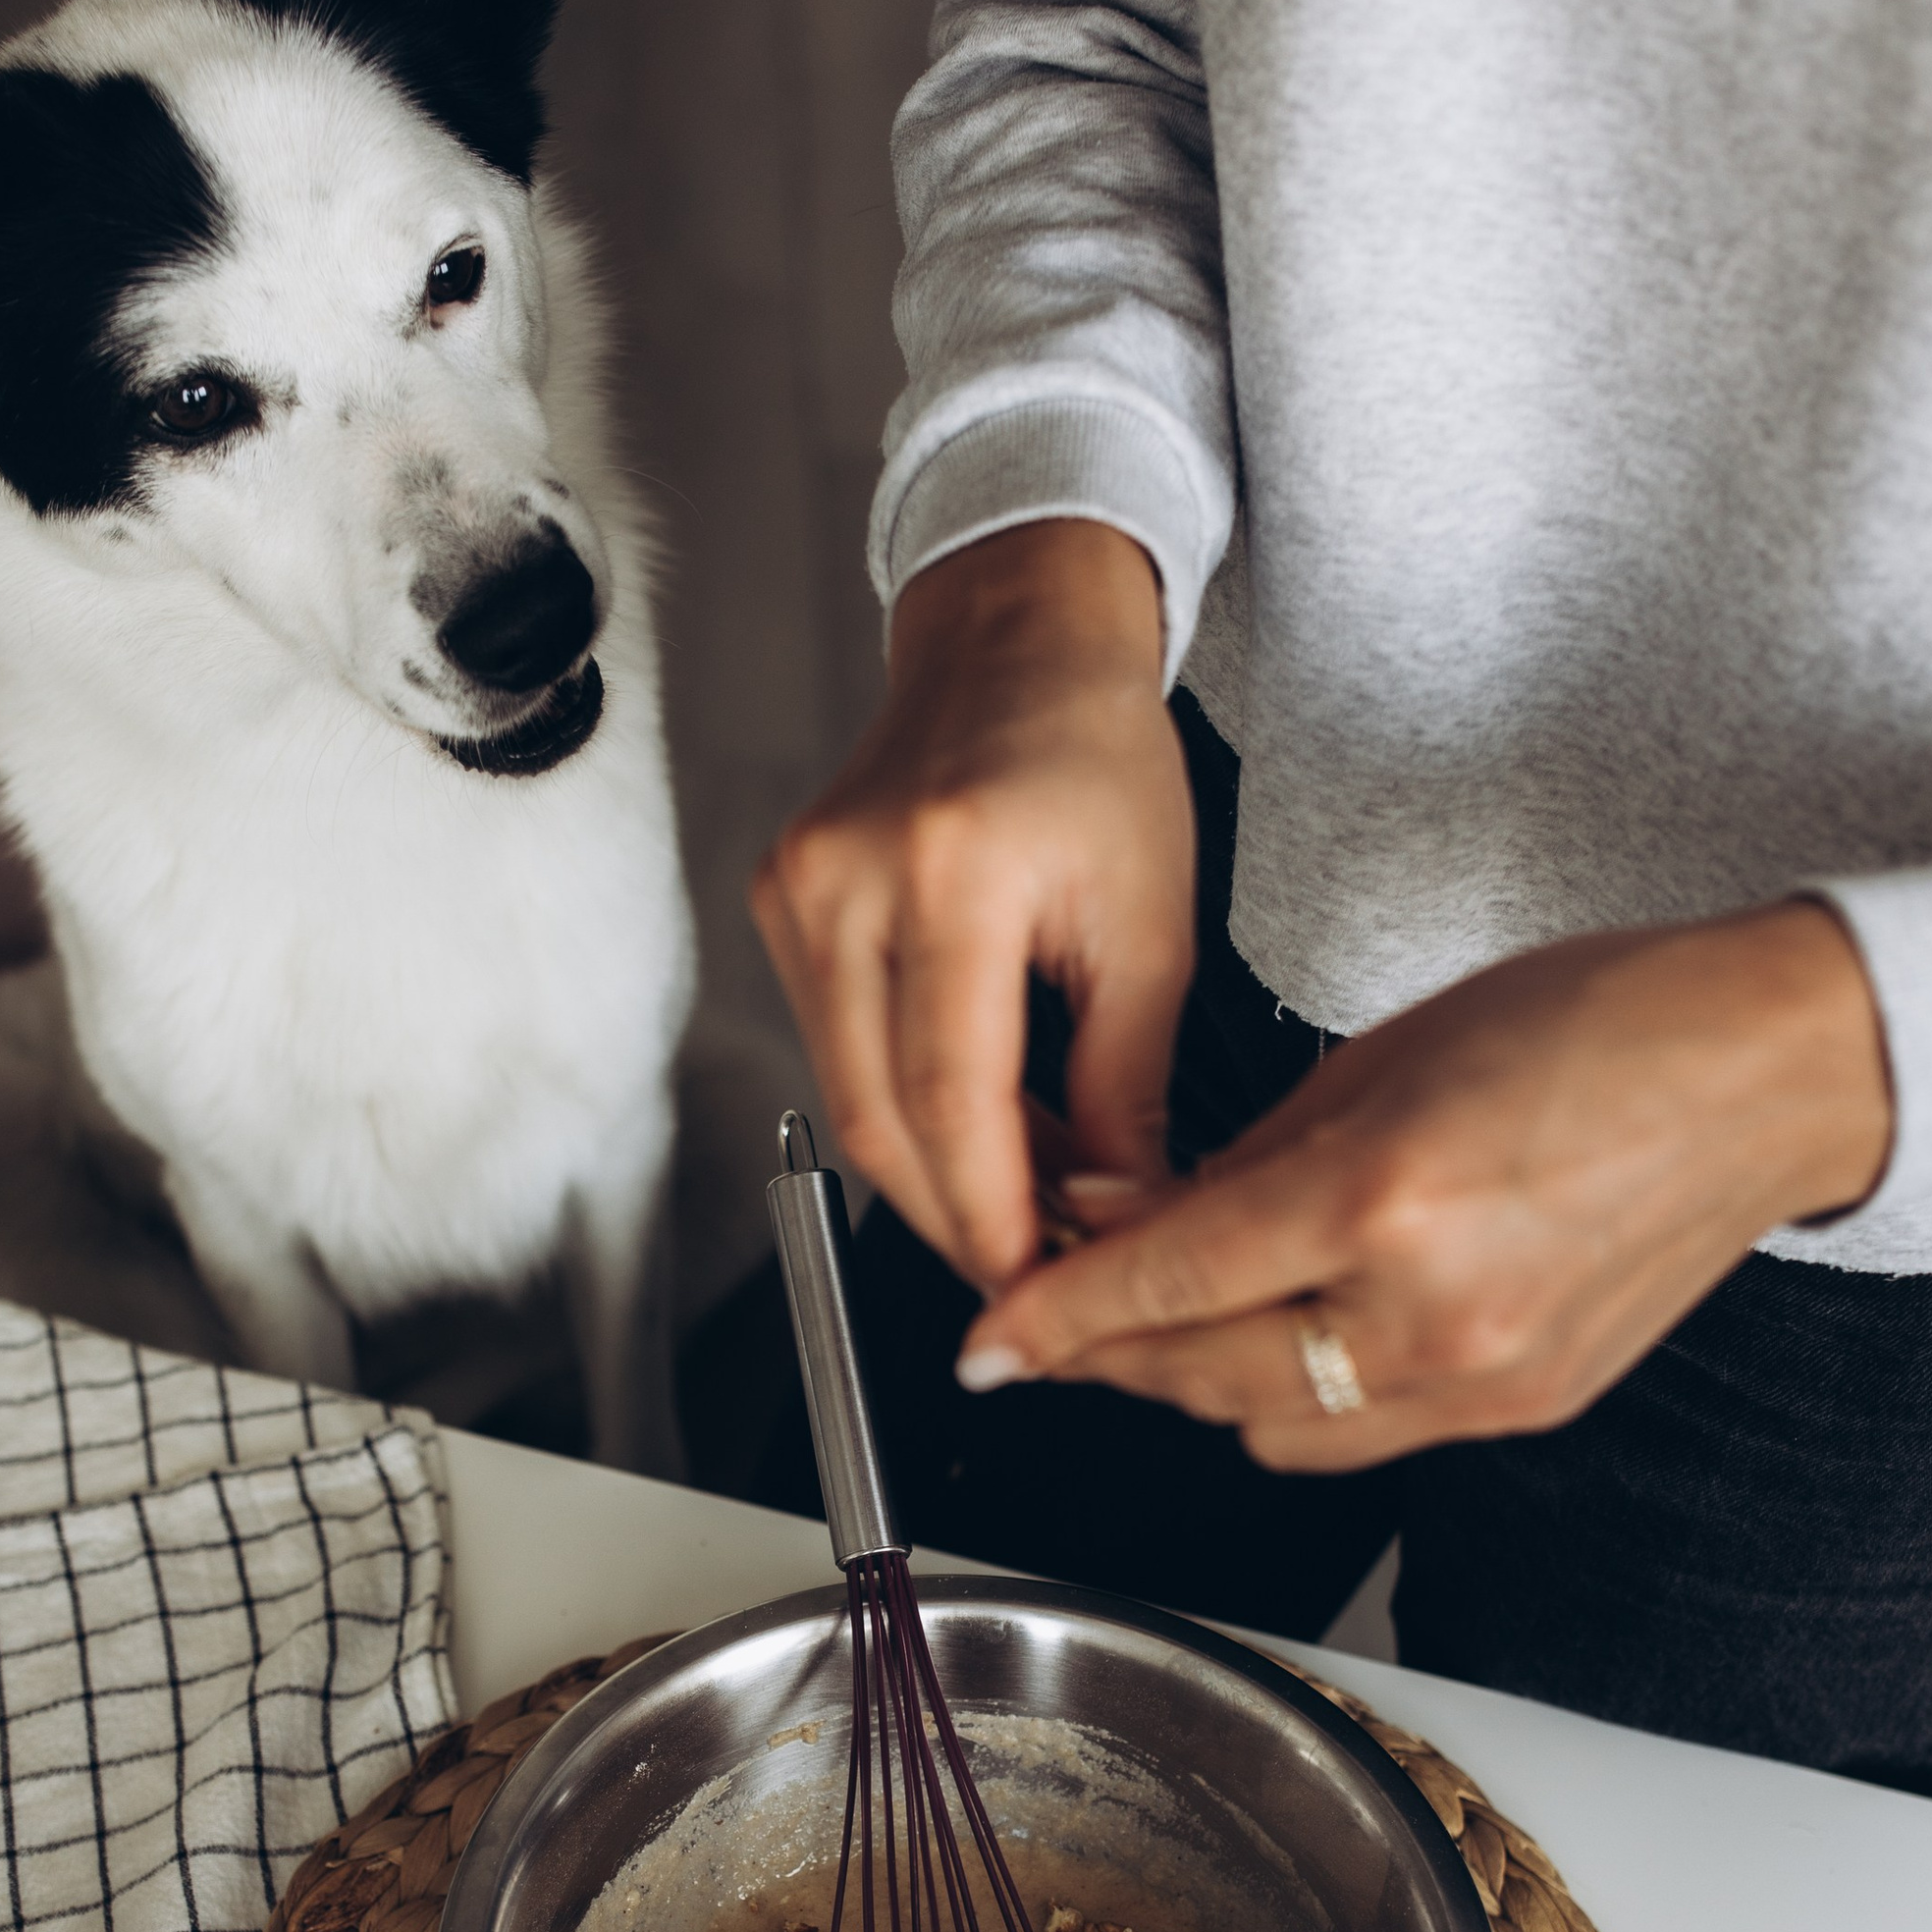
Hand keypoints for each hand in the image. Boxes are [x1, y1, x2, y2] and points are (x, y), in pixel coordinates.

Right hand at [753, 519, 1193, 1293]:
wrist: (1016, 648)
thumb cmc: (1093, 755)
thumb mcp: (1150, 927)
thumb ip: (1127, 1085)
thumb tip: (1116, 1213)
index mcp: (949, 871)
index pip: (950, 1098)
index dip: (987, 1214)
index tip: (1032, 1283)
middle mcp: (848, 880)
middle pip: (881, 1118)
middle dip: (958, 1215)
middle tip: (1033, 1266)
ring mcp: (798, 893)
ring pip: (850, 1098)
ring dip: (936, 1169)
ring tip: (1025, 1191)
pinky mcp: (781, 905)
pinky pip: (837, 1050)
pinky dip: (907, 1108)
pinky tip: (978, 1123)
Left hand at [954, 904, 1894, 1466]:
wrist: (1767, 1076)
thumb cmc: (1588, 1024)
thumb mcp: (1378, 1057)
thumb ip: (1235, 1161)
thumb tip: (1107, 1219)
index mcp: (1382, 1197)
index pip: (1167, 1286)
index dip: (1055, 1318)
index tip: (983, 1343)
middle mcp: (1427, 1315)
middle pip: (1199, 1378)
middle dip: (1105, 1355)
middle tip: (1048, 1319)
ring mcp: (1479, 1383)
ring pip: (1266, 1432)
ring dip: (1193, 1387)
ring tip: (1158, 1326)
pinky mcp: (1519, 1416)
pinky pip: (1356, 1441)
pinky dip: (1293, 1403)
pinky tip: (1277, 1342)